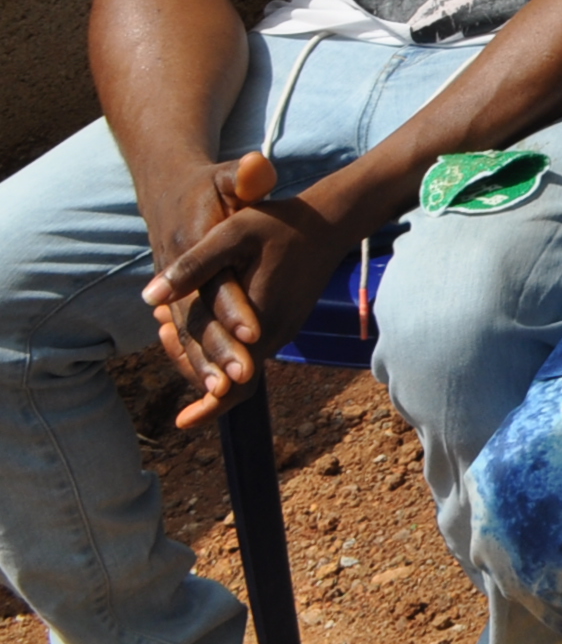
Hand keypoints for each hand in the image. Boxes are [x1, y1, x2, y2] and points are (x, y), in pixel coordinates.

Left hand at [140, 152, 360, 428]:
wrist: (329, 221)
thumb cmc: (280, 224)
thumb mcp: (232, 234)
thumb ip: (194, 267)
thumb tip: (150, 299)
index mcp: (260, 322)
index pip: (236, 381)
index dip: (210, 405)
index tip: (182, 422)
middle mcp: (274, 335)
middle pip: (233, 377)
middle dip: (193, 367)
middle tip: (163, 334)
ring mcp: (282, 330)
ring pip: (240, 361)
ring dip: (205, 352)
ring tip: (169, 322)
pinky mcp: (285, 321)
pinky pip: (251, 346)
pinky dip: (222, 341)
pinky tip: (200, 315)